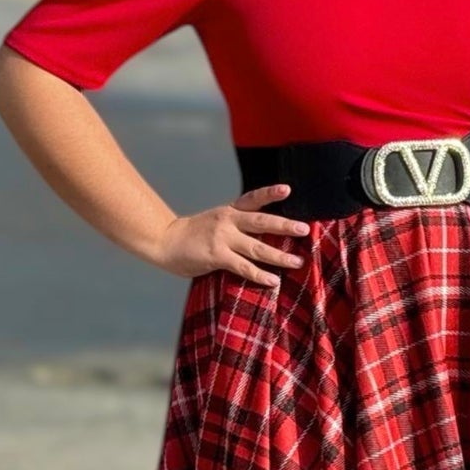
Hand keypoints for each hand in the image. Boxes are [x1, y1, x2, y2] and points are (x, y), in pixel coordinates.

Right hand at [148, 183, 309, 287]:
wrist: (164, 241)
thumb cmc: (193, 235)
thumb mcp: (215, 221)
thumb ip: (236, 226)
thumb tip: (265, 237)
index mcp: (229, 211)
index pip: (253, 199)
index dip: (270, 193)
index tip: (288, 189)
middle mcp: (228, 221)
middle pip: (262, 222)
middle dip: (285, 226)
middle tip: (305, 229)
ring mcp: (222, 238)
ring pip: (257, 247)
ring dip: (279, 256)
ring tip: (297, 262)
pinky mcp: (216, 256)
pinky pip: (243, 267)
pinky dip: (259, 275)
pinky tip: (273, 281)